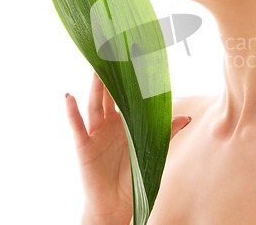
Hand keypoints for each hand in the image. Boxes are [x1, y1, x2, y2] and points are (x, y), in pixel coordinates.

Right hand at [66, 72, 191, 224]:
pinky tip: (69, 96)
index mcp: (125, 122)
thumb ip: (167, 132)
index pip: (126, 96)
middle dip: (111, 77)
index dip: (129, 79)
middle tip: (112, 53)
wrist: (115, 202)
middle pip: (109, 95)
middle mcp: (109, 124)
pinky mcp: (84, 146)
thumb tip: (187, 117)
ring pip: (95, 105)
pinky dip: (71, 111)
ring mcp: (95, 133)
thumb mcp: (152, 150)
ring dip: (95, 88)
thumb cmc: (132, 175)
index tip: (132, 57)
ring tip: (96, 69)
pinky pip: (77, 125)